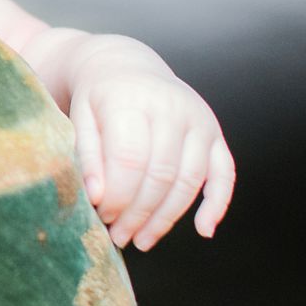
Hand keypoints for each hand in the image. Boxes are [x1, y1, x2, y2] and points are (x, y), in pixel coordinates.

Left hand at [66, 40, 234, 250]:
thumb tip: (96, 198)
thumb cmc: (97, 99)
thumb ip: (87, 156)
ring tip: (142, 240)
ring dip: (167, 218)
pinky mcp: (214, 131)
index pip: (130, 159)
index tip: (101, 217)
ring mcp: (199, 118)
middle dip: (139, 213)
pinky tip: (203, 230)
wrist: (124, 66)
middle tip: (119, 237)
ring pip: (189, 181)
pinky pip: (225, 173)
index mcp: (132, 99)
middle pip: (160, 174)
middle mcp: (171, 106)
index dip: (117, 196)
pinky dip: (217, 204)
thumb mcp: (80, 117)